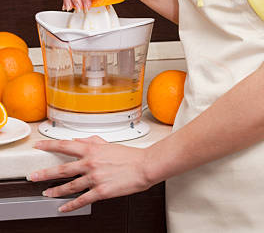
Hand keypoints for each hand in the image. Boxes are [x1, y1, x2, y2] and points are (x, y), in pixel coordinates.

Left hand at [29, 136, 153, 211]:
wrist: (144, 166)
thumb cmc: (130, 155)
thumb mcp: (109, 143)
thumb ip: (92, 141)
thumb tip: (80, 140)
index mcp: (92, 149)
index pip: (66, 145)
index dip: (49, 146)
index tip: (38, 147)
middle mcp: (91, 162)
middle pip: (62, 168)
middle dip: (45, 173)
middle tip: (33, 176)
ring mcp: (95, 177)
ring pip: (69, 186)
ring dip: (55, 191)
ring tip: (46, 193)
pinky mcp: (101, 191)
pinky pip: (82, 199)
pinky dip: (70, 205)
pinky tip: (63, 208)